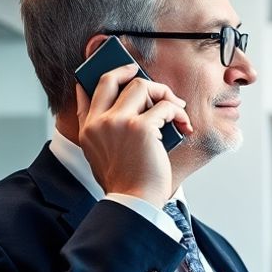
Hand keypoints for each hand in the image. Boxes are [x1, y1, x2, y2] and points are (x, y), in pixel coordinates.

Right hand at [73, 64, 193, 205]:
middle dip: (140, 78)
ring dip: (164, 94)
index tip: (123, 69)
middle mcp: (99, 121)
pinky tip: (185, 125)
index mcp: (88, 129)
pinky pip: (165, 106)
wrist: (133, 202)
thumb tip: (123, 113)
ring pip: (142, 85)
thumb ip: (103, 132)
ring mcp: (118, 122)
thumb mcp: (101, 157)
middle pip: (116, 79)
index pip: (87, 92)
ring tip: (176, 109)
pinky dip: (179, 113)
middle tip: (159, 88)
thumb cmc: (126, 183)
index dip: (105, 77)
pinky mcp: (140, 127)